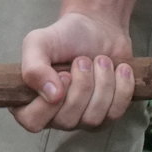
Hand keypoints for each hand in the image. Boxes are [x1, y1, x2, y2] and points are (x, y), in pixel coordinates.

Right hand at [12, 10, 136, 132]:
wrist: (98, 29)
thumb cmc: (64, 37)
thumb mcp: (38, 43)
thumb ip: (33, 67)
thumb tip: (52, 96)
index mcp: (30, 101)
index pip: (33, 121)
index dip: (49, 103)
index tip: (64, 74)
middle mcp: (54, 116)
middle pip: (67, 120)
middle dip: (81, 85)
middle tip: (83, 60)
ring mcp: (82, 119)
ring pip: (93, 118)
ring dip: (102, 83)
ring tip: (100, 60)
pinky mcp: (107, 116)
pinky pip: (116, 113)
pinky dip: (121, 87)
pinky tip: (119, 69)